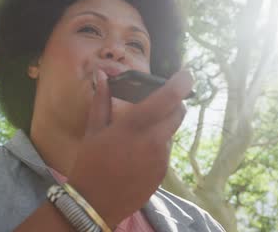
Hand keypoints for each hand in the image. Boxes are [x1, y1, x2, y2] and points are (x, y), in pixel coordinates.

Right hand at [67, 69, 192, 227]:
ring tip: (139, 134)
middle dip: (175, 103)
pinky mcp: (163, 173)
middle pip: (178, 113)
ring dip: (162, 126)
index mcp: (133, 126)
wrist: (95, 203)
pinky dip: (157, 145)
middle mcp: (153, 141)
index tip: (187, 74)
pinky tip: (138, 154)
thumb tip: (103, 74)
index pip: (167, 99)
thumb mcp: (93, 130)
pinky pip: (165, 151)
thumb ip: (102, 100)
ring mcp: (161, 158)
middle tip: (162, 100)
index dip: (181, 84)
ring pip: (170, 132)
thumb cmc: (90, 163)